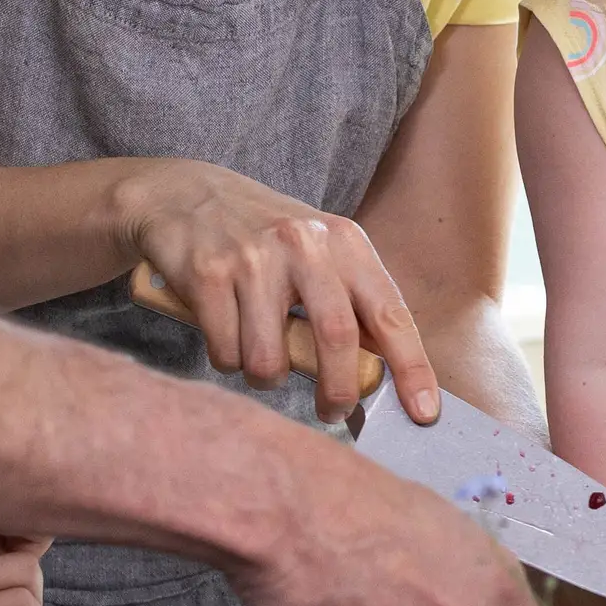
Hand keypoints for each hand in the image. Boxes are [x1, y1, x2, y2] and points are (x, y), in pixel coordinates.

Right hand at [124, 158, 437, 423]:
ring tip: (259, 355)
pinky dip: (227, 359)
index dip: (412, 368)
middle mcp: (304, 244)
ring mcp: (254, 257)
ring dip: (265, 376)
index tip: (424, 414)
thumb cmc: (263, 235)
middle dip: (338, 391)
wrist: (181, 192)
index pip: (390, 313)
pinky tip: (225, 332)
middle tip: (332, 411)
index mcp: (345, 242)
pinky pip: (226, 352)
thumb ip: (352, 300)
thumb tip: (384, 375)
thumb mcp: (319, 249)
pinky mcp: (208, 273)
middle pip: (336, 338)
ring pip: (269, 359)